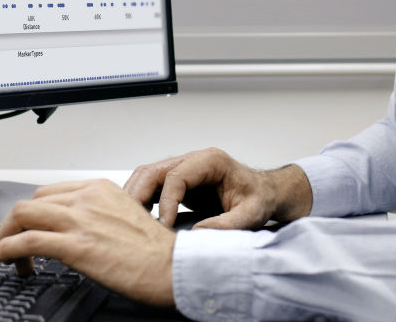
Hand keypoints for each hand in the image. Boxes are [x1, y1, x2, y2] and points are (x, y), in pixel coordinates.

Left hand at [0, 179, 175, 306]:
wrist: (172, 267)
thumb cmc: (155, 251)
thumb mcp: (124, 216)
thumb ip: (97, 215)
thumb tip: (75, 229)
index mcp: (99, 189)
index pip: (50, 192)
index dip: (32, 213)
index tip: (28, 228)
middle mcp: (87, 199)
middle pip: (31, 202)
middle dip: (14, 223)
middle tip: (13, 244)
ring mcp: (80, 220)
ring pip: (23, 215)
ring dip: (6, 236)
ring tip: (5, 255)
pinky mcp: (75, 245)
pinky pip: (26, 241)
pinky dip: (5, 249)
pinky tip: (0, 259)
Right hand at [123, 147, 311, 229]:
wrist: (264, 193)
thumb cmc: (259, 199)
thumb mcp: (250, 214)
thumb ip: (227, 224)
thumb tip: (197, 235)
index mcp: (211, 161)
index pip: (176, 176)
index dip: (166, 202)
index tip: (164, 226)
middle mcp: (193, 160)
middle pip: (153, 170)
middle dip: (138, 195)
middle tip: (133, 222)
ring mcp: (183, 168)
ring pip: (147, 176)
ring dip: (135, 196)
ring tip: (130, 221)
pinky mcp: (178, 181)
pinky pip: (152, 186)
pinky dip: (141, 200)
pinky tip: (139, 219)